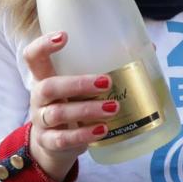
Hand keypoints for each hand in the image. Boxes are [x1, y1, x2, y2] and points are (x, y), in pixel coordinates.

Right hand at [24, 32, 118, 181]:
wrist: (54, 145)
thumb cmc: (73, 105)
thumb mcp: (82, 88)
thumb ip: (105, 69)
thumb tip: (148, 47)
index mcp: (46, 77)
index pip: (33, 57)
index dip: (43, 45)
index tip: (64, 36)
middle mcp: (40, 97)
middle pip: (48, 87)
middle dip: (77, 84)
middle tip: (106, 81)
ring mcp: (42, 121)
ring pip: (58, 113)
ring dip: (87, 110)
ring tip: (113, 107)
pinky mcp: (49, 142)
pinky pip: (63, 139)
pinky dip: (83, 134)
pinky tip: (102, 130)